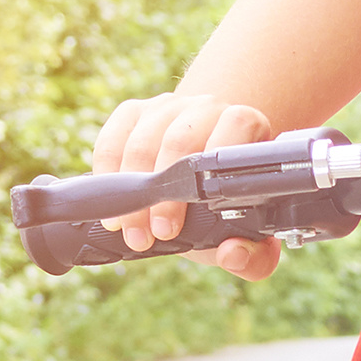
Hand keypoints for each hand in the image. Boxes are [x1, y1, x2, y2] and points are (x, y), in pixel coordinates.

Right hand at [90, 91, 282, 278]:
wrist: (196, 174)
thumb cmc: (222, 202)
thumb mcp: (243, 231)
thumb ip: (254, 254)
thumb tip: (234, 253)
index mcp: (246, 126)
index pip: (234, 129)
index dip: (208, 176)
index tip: (186, 221)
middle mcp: (209, 106)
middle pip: (181, 140)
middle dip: (162, 195)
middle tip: (154, 235)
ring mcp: (169, 105)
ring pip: (143, 140)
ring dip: (132, 191)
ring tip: (131, 230)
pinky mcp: (134, 110)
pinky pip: (112, 137)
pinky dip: (107, 174)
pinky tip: (112, 206)